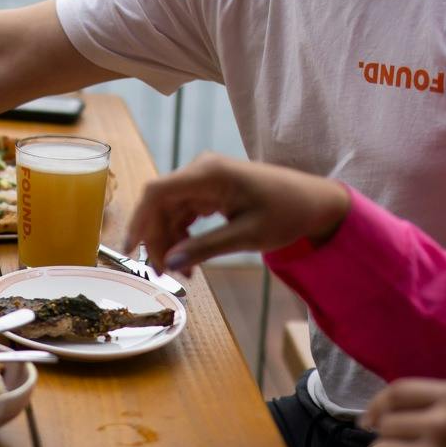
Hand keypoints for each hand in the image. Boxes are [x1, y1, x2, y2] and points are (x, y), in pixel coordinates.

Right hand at [124, 154, 350, 273]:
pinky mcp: (209, 191)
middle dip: (157, 240)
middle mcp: (200, 172)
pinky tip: (189, 260)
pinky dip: (182, 237)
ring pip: (168, 212)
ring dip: (169, 242)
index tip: (130, 252)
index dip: (139, 221)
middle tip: (164, 274)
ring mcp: (203, 180)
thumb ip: (205, 248)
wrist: (315, 202)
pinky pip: (182, 213)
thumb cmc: (287, 213)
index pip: (157, 192)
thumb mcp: (247, 236)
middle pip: (159, 205)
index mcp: (209, 174)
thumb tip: (169, 263)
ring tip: (182, 274)